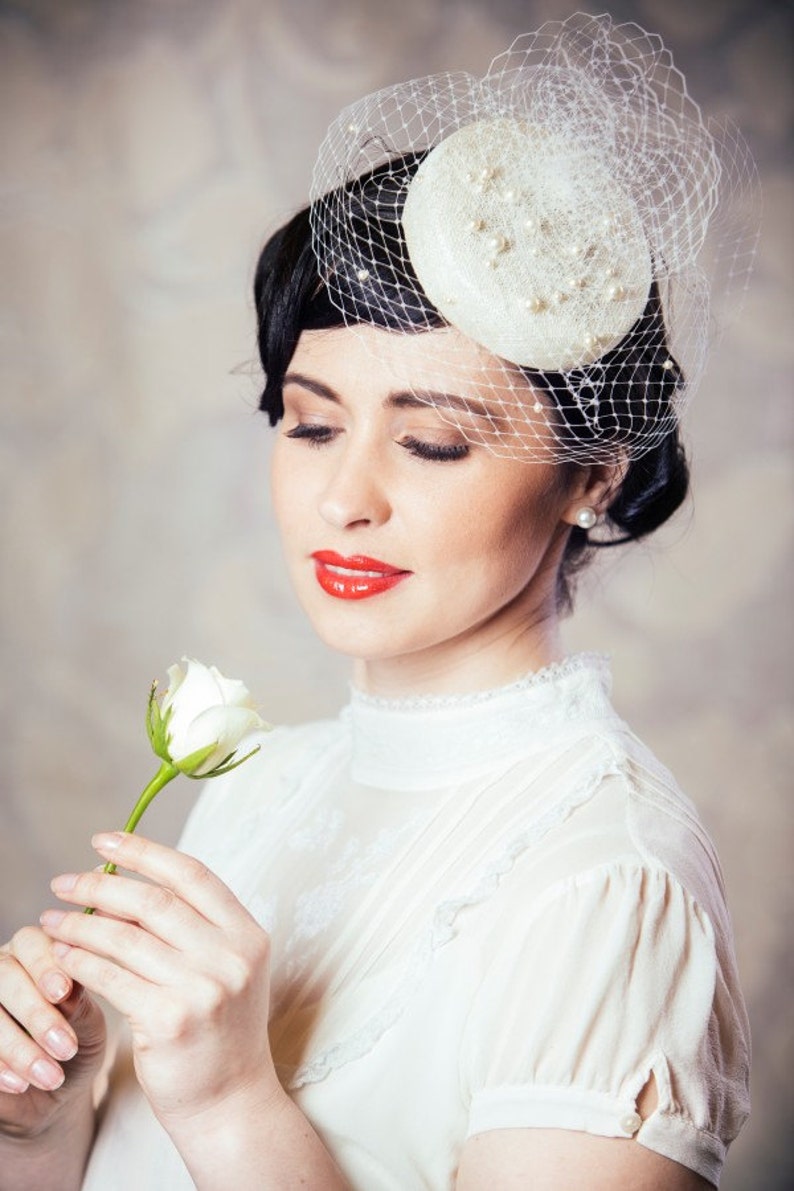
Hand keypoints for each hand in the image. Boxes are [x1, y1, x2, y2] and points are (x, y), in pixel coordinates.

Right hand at [0, 928, 105, 1139]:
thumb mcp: (88, 1024)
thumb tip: (67, 991)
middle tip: (66, 1047)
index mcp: (35, 951)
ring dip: (18, 1048)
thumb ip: (78, 1004)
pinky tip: (20, 1085)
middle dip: (35, 1012)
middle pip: (4, 976)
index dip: (44, 966)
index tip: (63, 992)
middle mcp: (2, 970)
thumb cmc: (80, 1042)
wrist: (59, 1090)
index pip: (32, 943)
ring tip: (52, 1077)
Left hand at [38, 833, 277, 1130]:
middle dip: (99, 886)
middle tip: (62, 882)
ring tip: (51, 921)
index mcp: (248, 934)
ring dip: (79, 924)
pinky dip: (81, 961)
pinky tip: (62, 957)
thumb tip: (128, 880)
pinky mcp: (170, 1020)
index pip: (192, 874)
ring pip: (125, 938)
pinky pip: (111, 977)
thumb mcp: (226, 970)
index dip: (144, 852)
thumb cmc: (219, 1032)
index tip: (104, 840)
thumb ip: (195, 928)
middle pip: (153, 902)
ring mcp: (203, 988)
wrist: (230, 1103)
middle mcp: (231, 956)